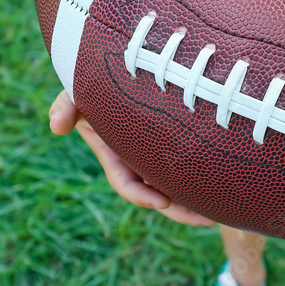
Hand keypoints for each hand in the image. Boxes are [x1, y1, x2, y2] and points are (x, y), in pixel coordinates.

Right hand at [48, 90, 215, 226]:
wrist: (122, 66)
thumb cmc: (96, 80)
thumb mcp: (76, 92)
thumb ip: (65, 106)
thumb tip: (55, 127)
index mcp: (116, 153)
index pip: (127, 184)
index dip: (142, 196)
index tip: (163, 202)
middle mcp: (138, 158)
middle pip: (160, 194)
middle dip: (182, 210)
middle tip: (209, 219)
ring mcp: (158, 153)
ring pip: (180, 184)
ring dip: (200, 199)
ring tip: (226, 211)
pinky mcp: (178, 142)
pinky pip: (191, 165)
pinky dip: (206, 176)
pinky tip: (229, 184)